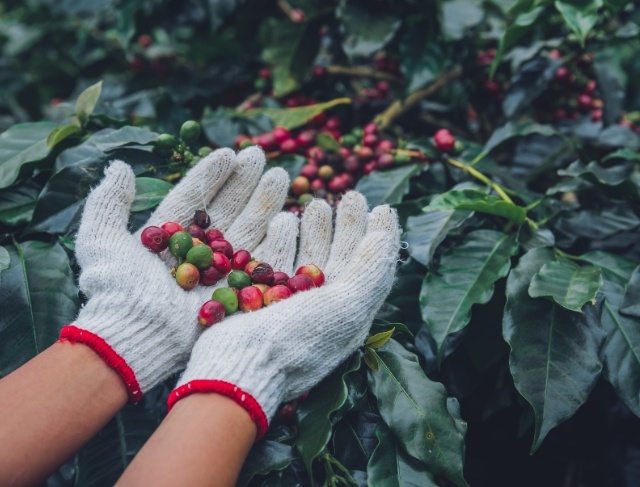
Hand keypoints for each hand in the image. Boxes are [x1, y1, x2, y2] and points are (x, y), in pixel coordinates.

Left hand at [61, 147, 289, 401]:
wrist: (138, 335)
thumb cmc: (117, 291)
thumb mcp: (101, 240)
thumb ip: (108, 202)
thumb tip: (118, 166)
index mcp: (168, 237)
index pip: (194, 198)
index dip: (211, 175)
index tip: (230, 152)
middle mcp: (196, 252)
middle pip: (226, 210)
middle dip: (245, 182)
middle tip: (262, 156)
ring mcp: (219, 272)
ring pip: (247, 230)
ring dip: (265, 202)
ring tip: (282, 175)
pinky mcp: (237, 291)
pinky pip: (261, 260)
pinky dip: (276, 239)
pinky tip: (289, 216)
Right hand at [168, 191, 400, 438]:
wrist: (238, 368)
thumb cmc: (296, 340)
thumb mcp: (346, 307)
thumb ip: (371, 271)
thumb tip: (385, 236)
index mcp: (350, 311)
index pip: (372, 268)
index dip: (380, 236)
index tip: (382, 207)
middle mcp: (324, 306)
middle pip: (341, 256)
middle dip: (347, 224)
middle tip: (350, 195)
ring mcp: (291, 301)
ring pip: (310, 255)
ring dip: (316, 227)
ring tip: (317, 203)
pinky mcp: (262, 296)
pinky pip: (278, 261)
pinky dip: (284, 239)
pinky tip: (284, 218)